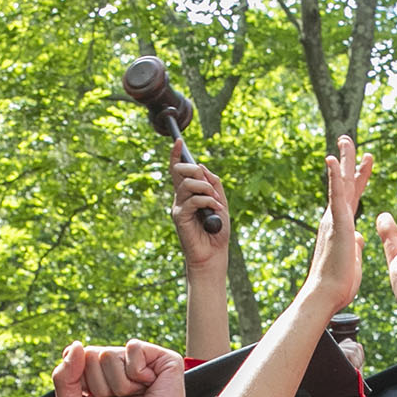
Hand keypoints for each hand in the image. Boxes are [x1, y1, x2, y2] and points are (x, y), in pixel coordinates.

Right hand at [171, 149, 229, 271]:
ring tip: (216, 202)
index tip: (178, 141)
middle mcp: (181, 197)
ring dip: (207, 190)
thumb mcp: (221, 203)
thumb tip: (202, 167)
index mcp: (189, 193)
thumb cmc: (217, 231)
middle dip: (196, 171)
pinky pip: (193, 200)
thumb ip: (213, 184)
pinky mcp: (179, 216)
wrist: (214, 254)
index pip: (178, 170)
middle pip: (182, 171)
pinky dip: (208, 201)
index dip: (176, 155)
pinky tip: (215, 210)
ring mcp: (179, 206)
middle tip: (210, 185)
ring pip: (189, 184)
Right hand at [301, 137, 373, 314]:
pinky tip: (334, 159)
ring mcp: (335, 220)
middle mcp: (336, 219)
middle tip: (350, 140)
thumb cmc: (338, 284)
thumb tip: (358, 237)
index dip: (360, 177)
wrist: (325, 296)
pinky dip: (335, 177)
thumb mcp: (352, 259)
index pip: (354, 196)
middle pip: (346, 183)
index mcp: (344, 227)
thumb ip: (354, 245)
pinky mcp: (337, 225)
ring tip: (346, 140)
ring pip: (341, 184)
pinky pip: (336, 196)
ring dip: (343, 161)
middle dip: (349, 161)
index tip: (367, 161)